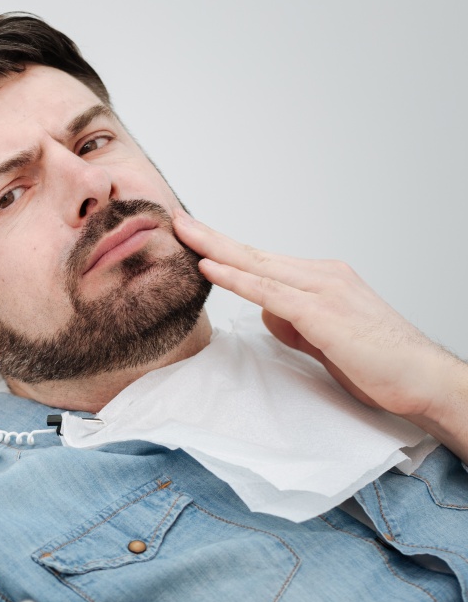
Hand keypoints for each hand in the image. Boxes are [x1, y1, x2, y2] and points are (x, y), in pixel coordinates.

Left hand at [172, 211, 467, 458]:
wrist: (423, 380)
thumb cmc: (379, 363)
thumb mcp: (324, 339)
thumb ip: (294, 323)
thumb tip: (267, 313)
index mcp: (322, 279)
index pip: (263, 261)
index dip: (226, 249)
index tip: (196, 236)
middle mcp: (323, 276)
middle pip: (255, 255)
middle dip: (213, 238)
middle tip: (179, 220)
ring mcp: (324, 291)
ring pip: (258, 266)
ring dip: (217, 250)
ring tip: (185, 235)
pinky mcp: (323, 314)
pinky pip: (270, 293)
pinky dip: (237, 279)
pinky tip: (210, 269)